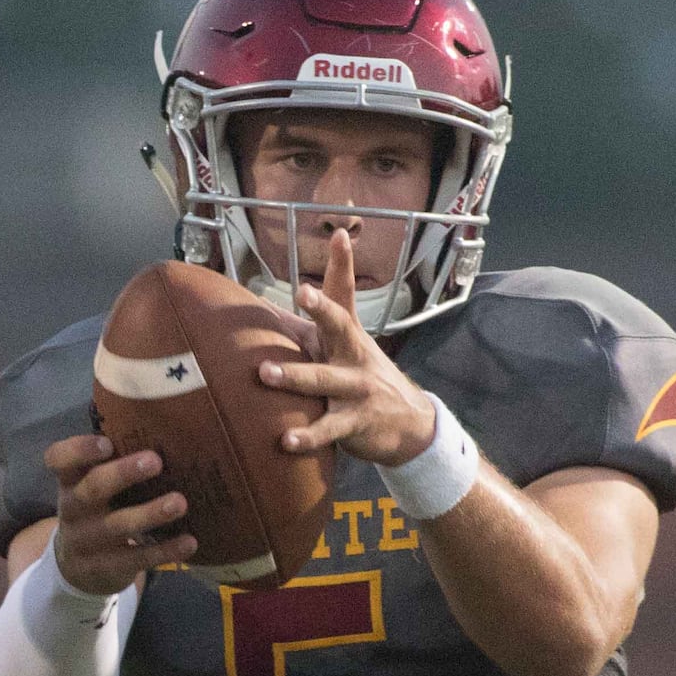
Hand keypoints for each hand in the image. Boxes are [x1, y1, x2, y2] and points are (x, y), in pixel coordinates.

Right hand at [44, 432, 195, 594]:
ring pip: (118, 526)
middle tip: (155, 461)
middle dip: (123, 474)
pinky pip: (137, 558)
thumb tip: (166, 425)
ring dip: (150, 513)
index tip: (107, 443)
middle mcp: (73, 509)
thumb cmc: (93, 512)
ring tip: (180, 502)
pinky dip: (165, 551)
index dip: (79, 450)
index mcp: (69, 482)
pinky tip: (189, 542)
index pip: (59, 460)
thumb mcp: (89, 488)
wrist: (75, 570)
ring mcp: (88, 541)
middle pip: (92, 489)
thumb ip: (110, 464)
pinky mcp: (107, 568)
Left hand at [259, 232, 444, 467]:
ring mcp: (357, 388)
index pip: (344, 293)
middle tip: (302, 292)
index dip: (342, 264)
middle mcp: (354, 355)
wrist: (412, 426)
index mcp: (348, 335)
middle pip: (340, 325)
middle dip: (322, 308)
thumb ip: (309, 331)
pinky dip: (308, 436)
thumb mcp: (344, 351)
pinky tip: (286, 441)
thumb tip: (264, 309)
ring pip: (324, 379)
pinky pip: (329, 429)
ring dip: (295, 376)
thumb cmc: (363, 380)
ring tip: (265, 373)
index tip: (340, 234)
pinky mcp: (356, 422)